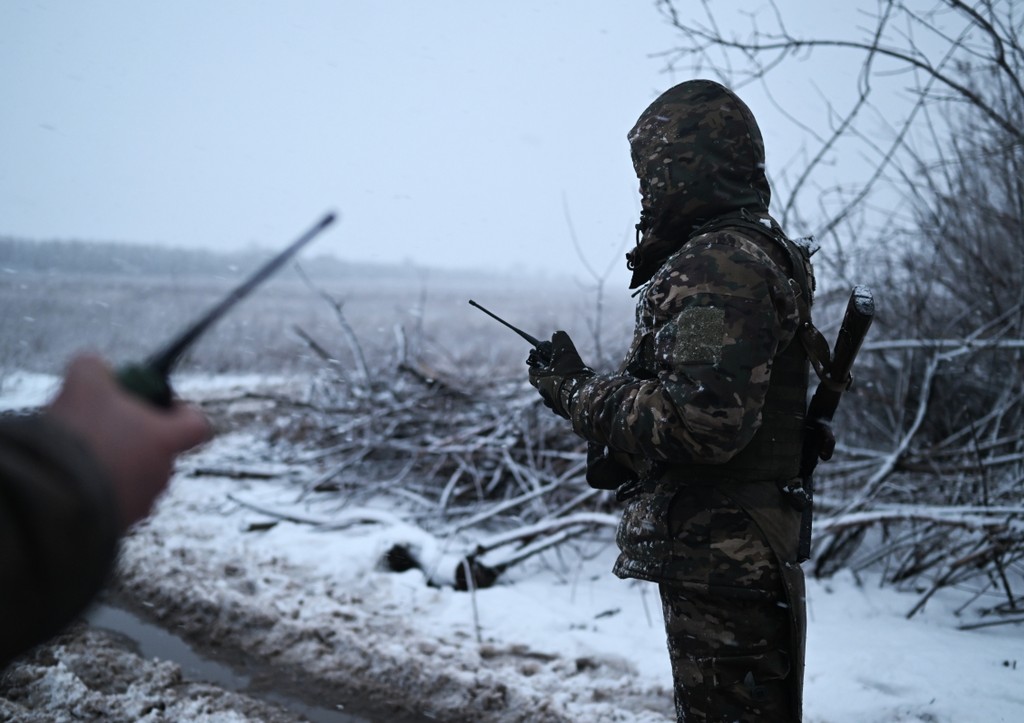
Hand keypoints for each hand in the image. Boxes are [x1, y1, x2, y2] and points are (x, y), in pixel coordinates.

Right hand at [46, 354, 211, 529]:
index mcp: (167, 440)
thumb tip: (94, 366)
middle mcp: (162, 474)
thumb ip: (96, 367)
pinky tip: (71, 477)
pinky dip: (98, 489)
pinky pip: (113, 500)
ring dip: (116, 464)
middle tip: (102, 426)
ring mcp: (141, 504)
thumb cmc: (81, 436)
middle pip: (160, 450)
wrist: (55, 497)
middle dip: (135, 437)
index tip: (160, 405)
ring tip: (81, 453)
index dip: (182, 412)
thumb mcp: (85, 383)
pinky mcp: (117, 526)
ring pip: (136, 476)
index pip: (198, 425)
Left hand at [528, 331, 592, 417]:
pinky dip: (568, 398)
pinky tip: (578, 392)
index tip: (542, 361)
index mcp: (539, 381)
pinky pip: (564, 404)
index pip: (531, 372)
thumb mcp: (564, 350)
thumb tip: (556, 335)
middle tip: (562, 370)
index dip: (536, 365)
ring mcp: (554, 406)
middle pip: (543, 384)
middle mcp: (544, 395)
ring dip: (560, 389)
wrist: (584, 396)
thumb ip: (559, 339)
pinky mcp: (565, 413)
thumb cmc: (571, 374)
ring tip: (572, 382)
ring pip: (553, 395)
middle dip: (550, 377)